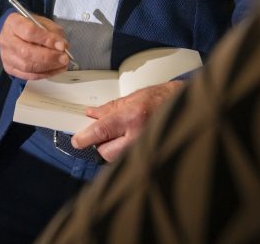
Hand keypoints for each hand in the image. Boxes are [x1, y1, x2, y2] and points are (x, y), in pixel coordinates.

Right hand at [0, 10, 70, 79]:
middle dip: (49, 57)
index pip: (29, 32)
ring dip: (48, 67)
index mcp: (13, 23)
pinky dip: (43, 74)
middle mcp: (6, 40)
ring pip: (27, 66)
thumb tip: (62, 47)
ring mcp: (6, 56)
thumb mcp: (43, 22)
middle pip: (26, 52)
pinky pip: (27, 75)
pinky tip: (54, 70)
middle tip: (64, 58)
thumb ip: (53, 33)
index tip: (61, 45)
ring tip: (62, 65)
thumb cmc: (30, 25)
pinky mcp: (9, 68)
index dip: (47, 39)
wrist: (15, 32)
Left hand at [70, 80, 185, 160]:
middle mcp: (138, 136)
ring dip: (113, 150)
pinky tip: (129, 142)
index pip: (100, 132)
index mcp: (131, 118)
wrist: (183, 108)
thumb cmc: (161, 100)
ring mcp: (144, 149)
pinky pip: (127, 161)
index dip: (85, 137)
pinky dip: (123, 154)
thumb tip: (91, 114)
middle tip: (105, 134)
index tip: (76, 140)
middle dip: (100, 144)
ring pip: (116, 159)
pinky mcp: (148, 157)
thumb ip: (109, 109)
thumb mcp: (131, 98)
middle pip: (106, 152)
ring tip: (123, 136)